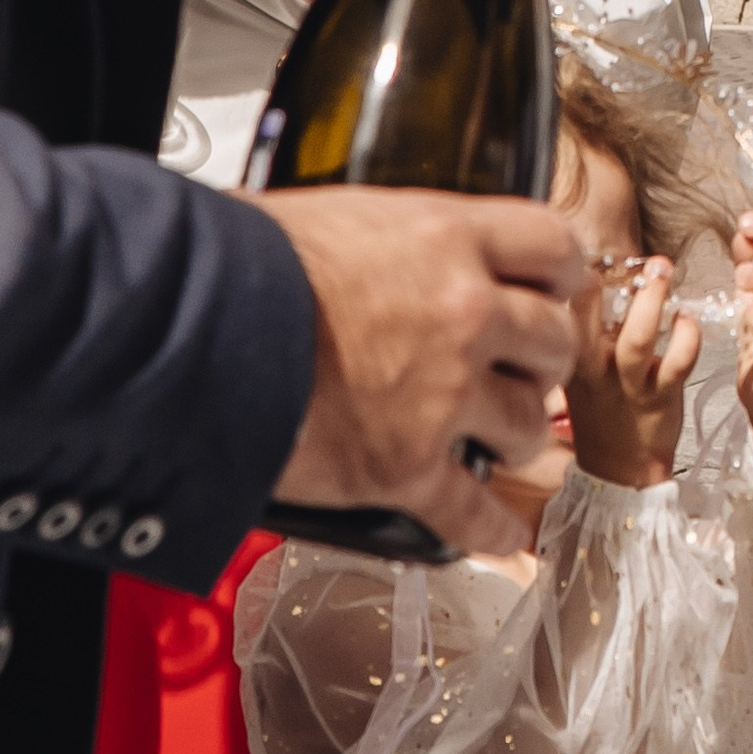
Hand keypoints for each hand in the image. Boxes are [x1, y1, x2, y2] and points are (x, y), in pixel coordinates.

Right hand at [260, 188, 585, 558]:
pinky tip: (507, 536)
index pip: (553, 245)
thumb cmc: (245, 262)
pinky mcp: (406, 468)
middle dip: (542, 357)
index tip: (557, 286)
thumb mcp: (340, 217)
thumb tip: (391, 246)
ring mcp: (442, 396)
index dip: (561, 271)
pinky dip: (493, 530)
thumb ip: (395, 237)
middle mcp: (465, 314)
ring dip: (516, 433)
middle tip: (524, 366)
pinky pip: (473, 511)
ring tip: (499, 436)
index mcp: (449, 237)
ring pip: (527, 426)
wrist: (192, 331)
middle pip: (553, 341)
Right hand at [566, 257, 702, 487]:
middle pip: (587, 317)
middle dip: (612, 279)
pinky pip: (677, 362)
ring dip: (652, 301)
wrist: (618, 471)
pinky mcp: (660, 398)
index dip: (579, 274)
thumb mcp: (580, 370)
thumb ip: (587, 329)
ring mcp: (626, 385)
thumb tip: (601, 271)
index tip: (601, 256)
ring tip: (664, 269)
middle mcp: (592, 369)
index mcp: (567, 356)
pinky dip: (686, 334)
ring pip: (636, 339)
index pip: (561, 306)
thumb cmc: (602, 409)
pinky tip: (687, 319)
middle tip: (641, 258)